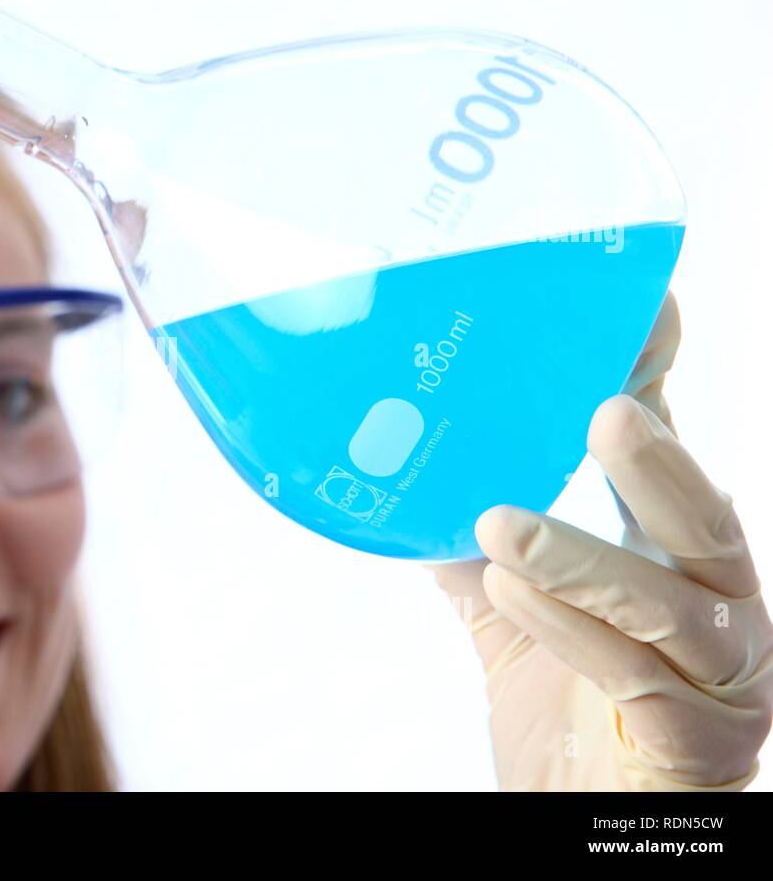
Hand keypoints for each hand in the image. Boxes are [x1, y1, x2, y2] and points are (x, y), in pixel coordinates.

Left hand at [433, 292, 772, 788]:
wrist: (583, 821)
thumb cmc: (566, 711)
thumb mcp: (514, 616)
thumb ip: (474, 550)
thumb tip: (407, 481)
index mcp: (679, 568)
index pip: (668, 464)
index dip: (659, 386)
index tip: (650, 308)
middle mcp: (719, 614)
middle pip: (707, 526)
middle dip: (658, 466)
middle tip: (606, 412)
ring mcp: (723, 683)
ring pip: (672, 606)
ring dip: (583, 558)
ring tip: (500, 524)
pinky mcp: (698, 745)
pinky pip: (636, 678)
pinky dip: (570, 630)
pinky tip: (508, 590)